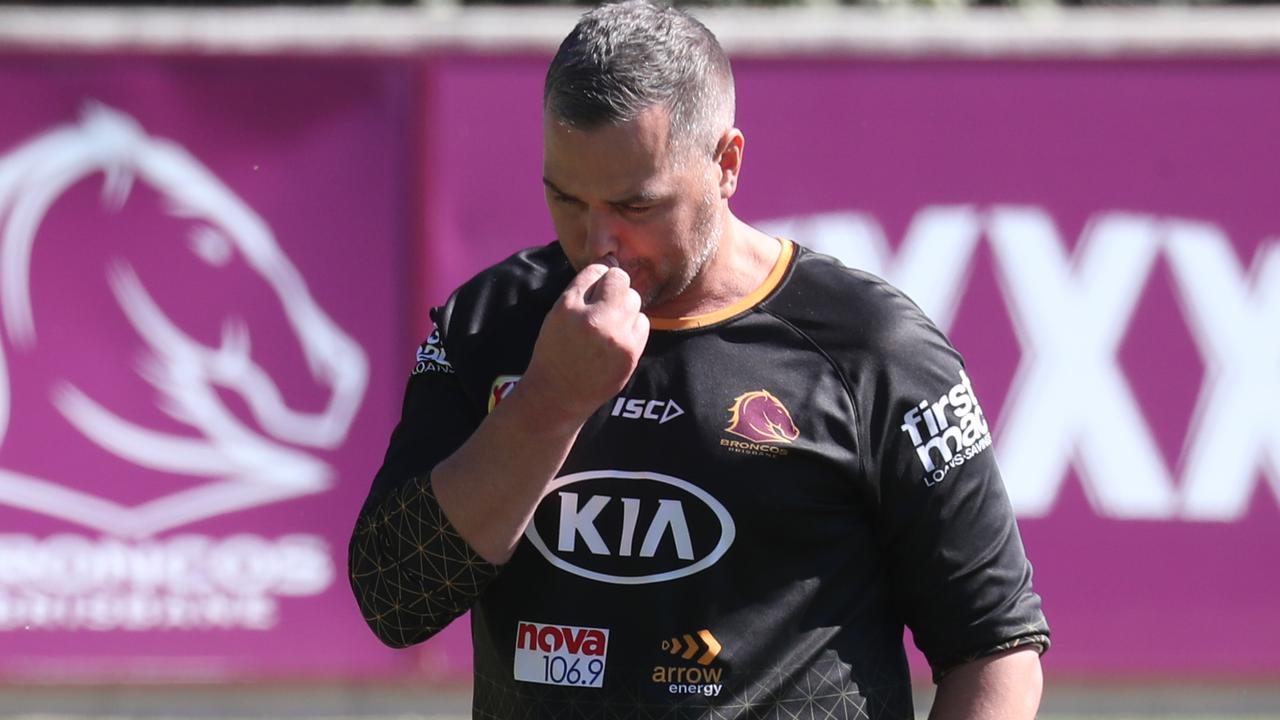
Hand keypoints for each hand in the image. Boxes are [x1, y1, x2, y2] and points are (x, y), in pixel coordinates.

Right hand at [519, 262, 649, 425]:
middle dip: (614, 287)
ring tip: (609, 324)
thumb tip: (611, 264)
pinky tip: (618, 337)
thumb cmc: (556, 351)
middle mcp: (592, 319)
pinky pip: (643, 321)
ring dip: (625, 306)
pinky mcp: (630, 353)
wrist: (559, 394)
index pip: (596, 270)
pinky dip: (633, 325)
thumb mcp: (556, 315)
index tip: (594, 290)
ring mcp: (614, 337)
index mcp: (568, 306)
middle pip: (620, 279)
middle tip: (604, 305)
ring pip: (634, 299)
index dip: (597, 278)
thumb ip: (582, 290)